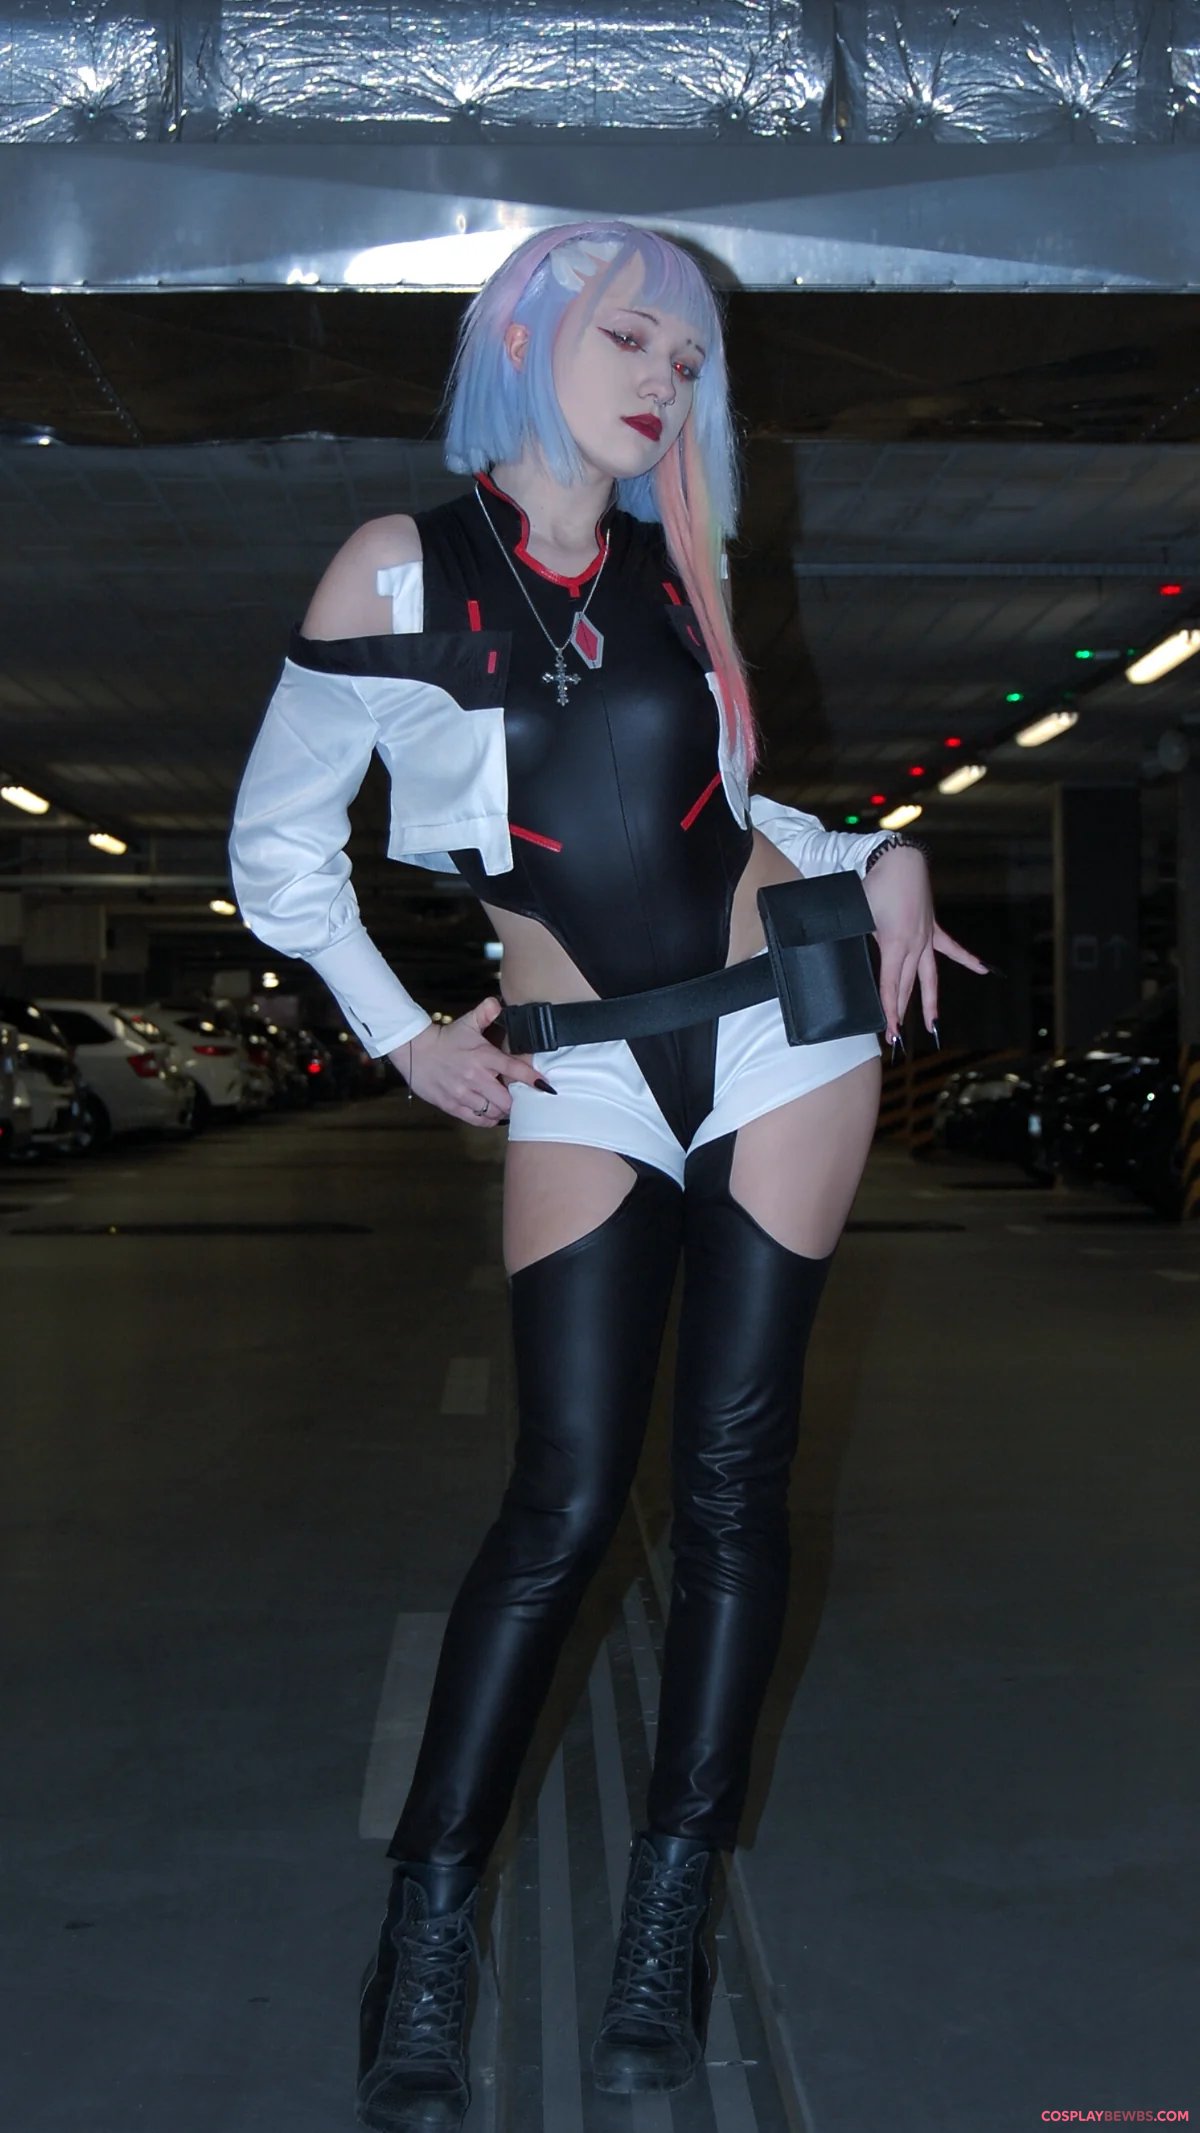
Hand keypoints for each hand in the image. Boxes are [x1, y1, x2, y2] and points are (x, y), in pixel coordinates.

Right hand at [389, 996, 547, 1125]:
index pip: (514, 1070)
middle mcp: (475, 1077)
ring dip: (503, 1111)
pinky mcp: (451, 1105)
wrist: (415, 1051)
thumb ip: (485, 1013)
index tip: (546, 1087)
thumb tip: (497, 1003)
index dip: (532, 1080)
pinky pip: (476, 1120)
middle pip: (507, 1099)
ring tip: (506, 1106)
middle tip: (520, 1098)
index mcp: (483, 1057)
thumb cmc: (446, 1039)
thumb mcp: (467, 1023)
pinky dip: (488, 1120)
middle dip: (517, 1101)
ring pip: (493, 1112)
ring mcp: (463, 1094)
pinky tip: (492, 1115)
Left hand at [863, 845, 988, 1041]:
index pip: (891, 985)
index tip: (889, 1031)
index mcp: (895, 945)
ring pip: (929, 976)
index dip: (889, 1010)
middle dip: (901, 1012)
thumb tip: (855, 960)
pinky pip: (951, 947)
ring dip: (929, 1001)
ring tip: (933, 1023)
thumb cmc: (875, 886)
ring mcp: (926, 937)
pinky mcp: (933, 927)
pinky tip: (981, 970)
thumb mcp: (861, 917)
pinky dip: (966, 959)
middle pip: (908, 986)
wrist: (898, 861)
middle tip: (896, 1037)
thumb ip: (861, 941)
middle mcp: (914, 945)